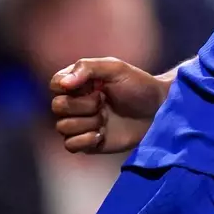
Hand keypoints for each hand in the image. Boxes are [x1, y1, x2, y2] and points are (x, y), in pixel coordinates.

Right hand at [50, 57, 169, 153]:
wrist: (158, 111)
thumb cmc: (139, 85)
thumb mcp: (115, 68)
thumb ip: (87, 68)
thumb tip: (63, 83)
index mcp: (80, 82)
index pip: (55, 84)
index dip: (69, 87)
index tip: (92, 85)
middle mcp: (77, 102)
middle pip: (58, 107)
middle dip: (82, 105)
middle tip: (104, 101)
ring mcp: (82, 123)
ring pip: (63, 127)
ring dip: (87, 122)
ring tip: (106, 117)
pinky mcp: (88, 143)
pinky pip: (70, 145)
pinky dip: (84, 140)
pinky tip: (102, 134)